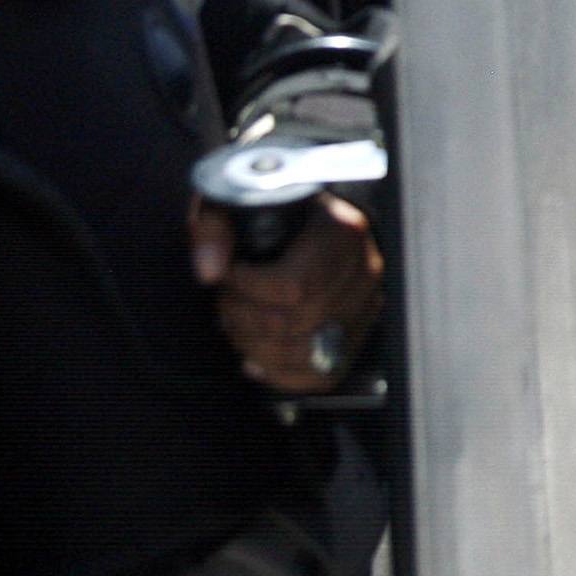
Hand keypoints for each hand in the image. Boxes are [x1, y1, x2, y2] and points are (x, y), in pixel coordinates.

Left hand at [190, 191, 383, 392]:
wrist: (303, 218)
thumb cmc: (267, 209)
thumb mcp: (235, 201)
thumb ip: (215, 228)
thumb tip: (210, 271)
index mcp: (342, 231)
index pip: (294, 285)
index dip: (247, 289)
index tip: (228, 275)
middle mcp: (365, 270)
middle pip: (295, 323)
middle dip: (244, 318)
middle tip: (227, 301)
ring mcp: (365, 306)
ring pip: (303, 353)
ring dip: (255, 346)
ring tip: (238, 323)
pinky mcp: (357, 335)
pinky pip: (319, 375)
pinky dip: (279, 372)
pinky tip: (255, 355)